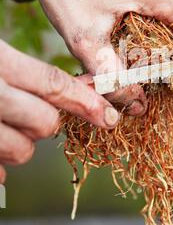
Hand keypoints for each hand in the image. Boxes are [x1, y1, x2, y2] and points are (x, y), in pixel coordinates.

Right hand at [0, 40, 118, 182]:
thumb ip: (25, 70)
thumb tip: (78, 88)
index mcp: (0, 64)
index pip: (54, 84)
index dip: (88, 101)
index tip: (111, 117)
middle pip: (46, 122)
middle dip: (48, 120)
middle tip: (30, 110)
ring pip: (23, 150)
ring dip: (22, 142)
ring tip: (7, 125)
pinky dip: (2, 161)